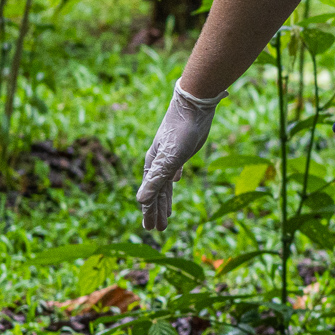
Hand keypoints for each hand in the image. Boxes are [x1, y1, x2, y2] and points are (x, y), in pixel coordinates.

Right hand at [136, 80, 224, 230]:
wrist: (194, 106)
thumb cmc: (181, 132)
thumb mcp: (170, 158)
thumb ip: (156, 179)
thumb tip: (140, 201)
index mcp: (153, 166)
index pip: (149, 195)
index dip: (150, 212)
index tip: (150, 229)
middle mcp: (159, 162)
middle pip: (156, 192)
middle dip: (156, 211)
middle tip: (158, 229)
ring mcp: (170, 156)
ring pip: (165, 183)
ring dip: (165, 199)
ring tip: (167, 214)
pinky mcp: (182, 149)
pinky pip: (175, 168)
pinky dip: (174, 177)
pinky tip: (176, 180)